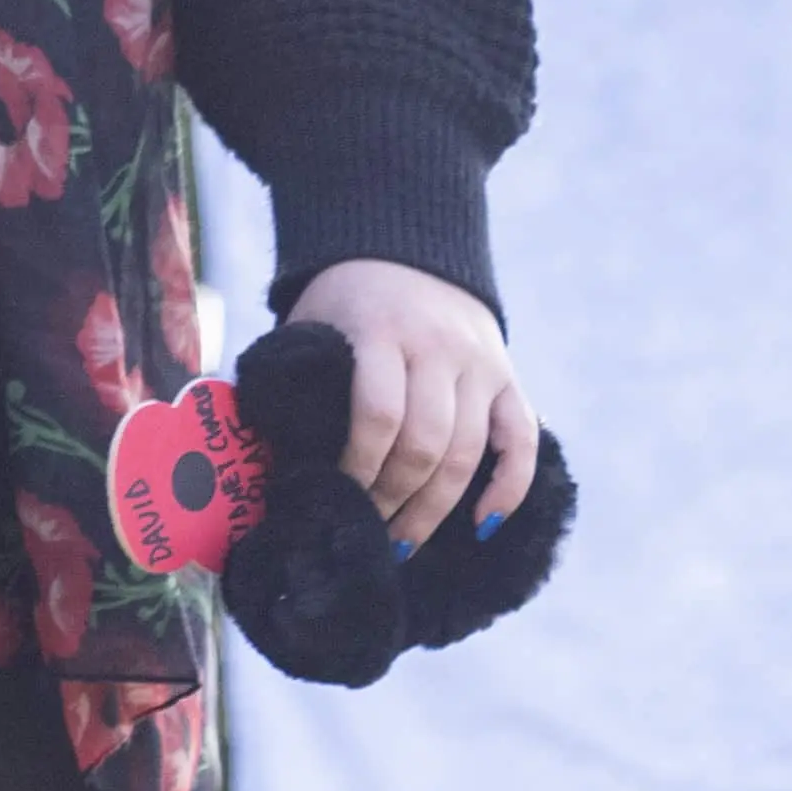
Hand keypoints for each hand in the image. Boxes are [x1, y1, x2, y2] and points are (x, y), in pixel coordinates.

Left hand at [283, 259, 537, 548]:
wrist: (405, 250)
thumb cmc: (342, 303)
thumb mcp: (311, 324)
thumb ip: (296, 378)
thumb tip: (269, 455)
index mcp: (382, 332)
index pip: (378, 415)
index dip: (358, 467)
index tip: (335, 498)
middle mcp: (439, 349)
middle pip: (426, 442)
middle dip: (394, 497)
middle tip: (366, 531)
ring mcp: (480, 364)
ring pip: (468, 450)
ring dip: (435, 506)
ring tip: (403, 540)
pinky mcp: (508, 378)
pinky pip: (522, 440)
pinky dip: (509, 485)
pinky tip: (483, 523)